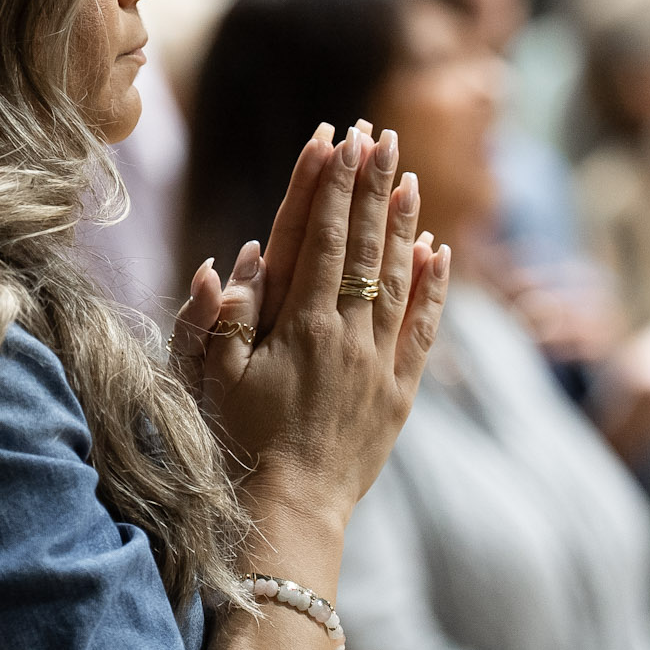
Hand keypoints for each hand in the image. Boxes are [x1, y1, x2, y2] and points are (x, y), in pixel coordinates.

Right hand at [169, 123, 449, 523]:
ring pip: (397, 276)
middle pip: (362, 244)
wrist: (290, 513)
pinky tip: (436, 249)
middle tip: (379, 135)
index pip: (318, 236)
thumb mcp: (212, 379)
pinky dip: (432, 286)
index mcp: (301, 326)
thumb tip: (235, 257)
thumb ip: (221, 317)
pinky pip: (423, 328)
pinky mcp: (399, 393)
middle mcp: (347, 335)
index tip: (338, 139)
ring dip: (401, 221)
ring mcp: (378, 363)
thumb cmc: (237, 445)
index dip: (329, 184)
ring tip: (407, 173)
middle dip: (370, 184)